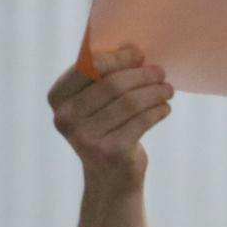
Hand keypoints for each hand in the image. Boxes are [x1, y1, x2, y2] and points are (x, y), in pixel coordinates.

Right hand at [48, 43, 174, 191]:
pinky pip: (141, 121)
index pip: (89, 66)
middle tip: (161, 73)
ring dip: (155, 92)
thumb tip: (133, 48)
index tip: (139, 54)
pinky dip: (157, 111)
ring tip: (168, 90)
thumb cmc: (106, 129)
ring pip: (131, 102)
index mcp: (58, 98)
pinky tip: (164, 108)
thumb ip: (104, 76)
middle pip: (114, 84)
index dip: (118, 57)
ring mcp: (86, 138)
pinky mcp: (110, 152)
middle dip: (143, 75)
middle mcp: (66, 118)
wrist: (109, 178)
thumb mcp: (96, 102)